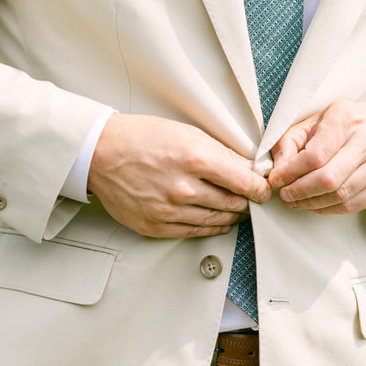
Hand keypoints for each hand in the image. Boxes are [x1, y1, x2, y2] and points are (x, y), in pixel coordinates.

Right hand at [87, 113, 269, 238]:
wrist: (102, 152)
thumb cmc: (141, 138)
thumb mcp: (187, 133)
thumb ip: (220, 153)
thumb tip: (247, 168)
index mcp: (194, 159)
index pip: (243, 182)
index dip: (259, 189)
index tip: (263, 190)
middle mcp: (183, 188)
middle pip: (232, 204)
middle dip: (246, 202)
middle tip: (252, 199)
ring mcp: (168, 210)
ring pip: (216, 221)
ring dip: (231, 216)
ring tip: (237, 209)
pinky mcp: (155, 226)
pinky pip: (193, 232)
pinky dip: (211, 228)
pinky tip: (217, 222)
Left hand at [267, 101, 365, 214]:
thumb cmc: (347, 124)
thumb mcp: (317, 120)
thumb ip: (291, 140)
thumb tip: (278, 167)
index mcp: (346, 119)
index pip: (314, 155)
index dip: (291, 172)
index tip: (276, 180)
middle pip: (328, 179)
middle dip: (300, 191)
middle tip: (286, 194)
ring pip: (341, 195)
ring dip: (312, 203)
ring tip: (297, 201)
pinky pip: (354, 205)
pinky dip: (330, 209)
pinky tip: (317, 204)